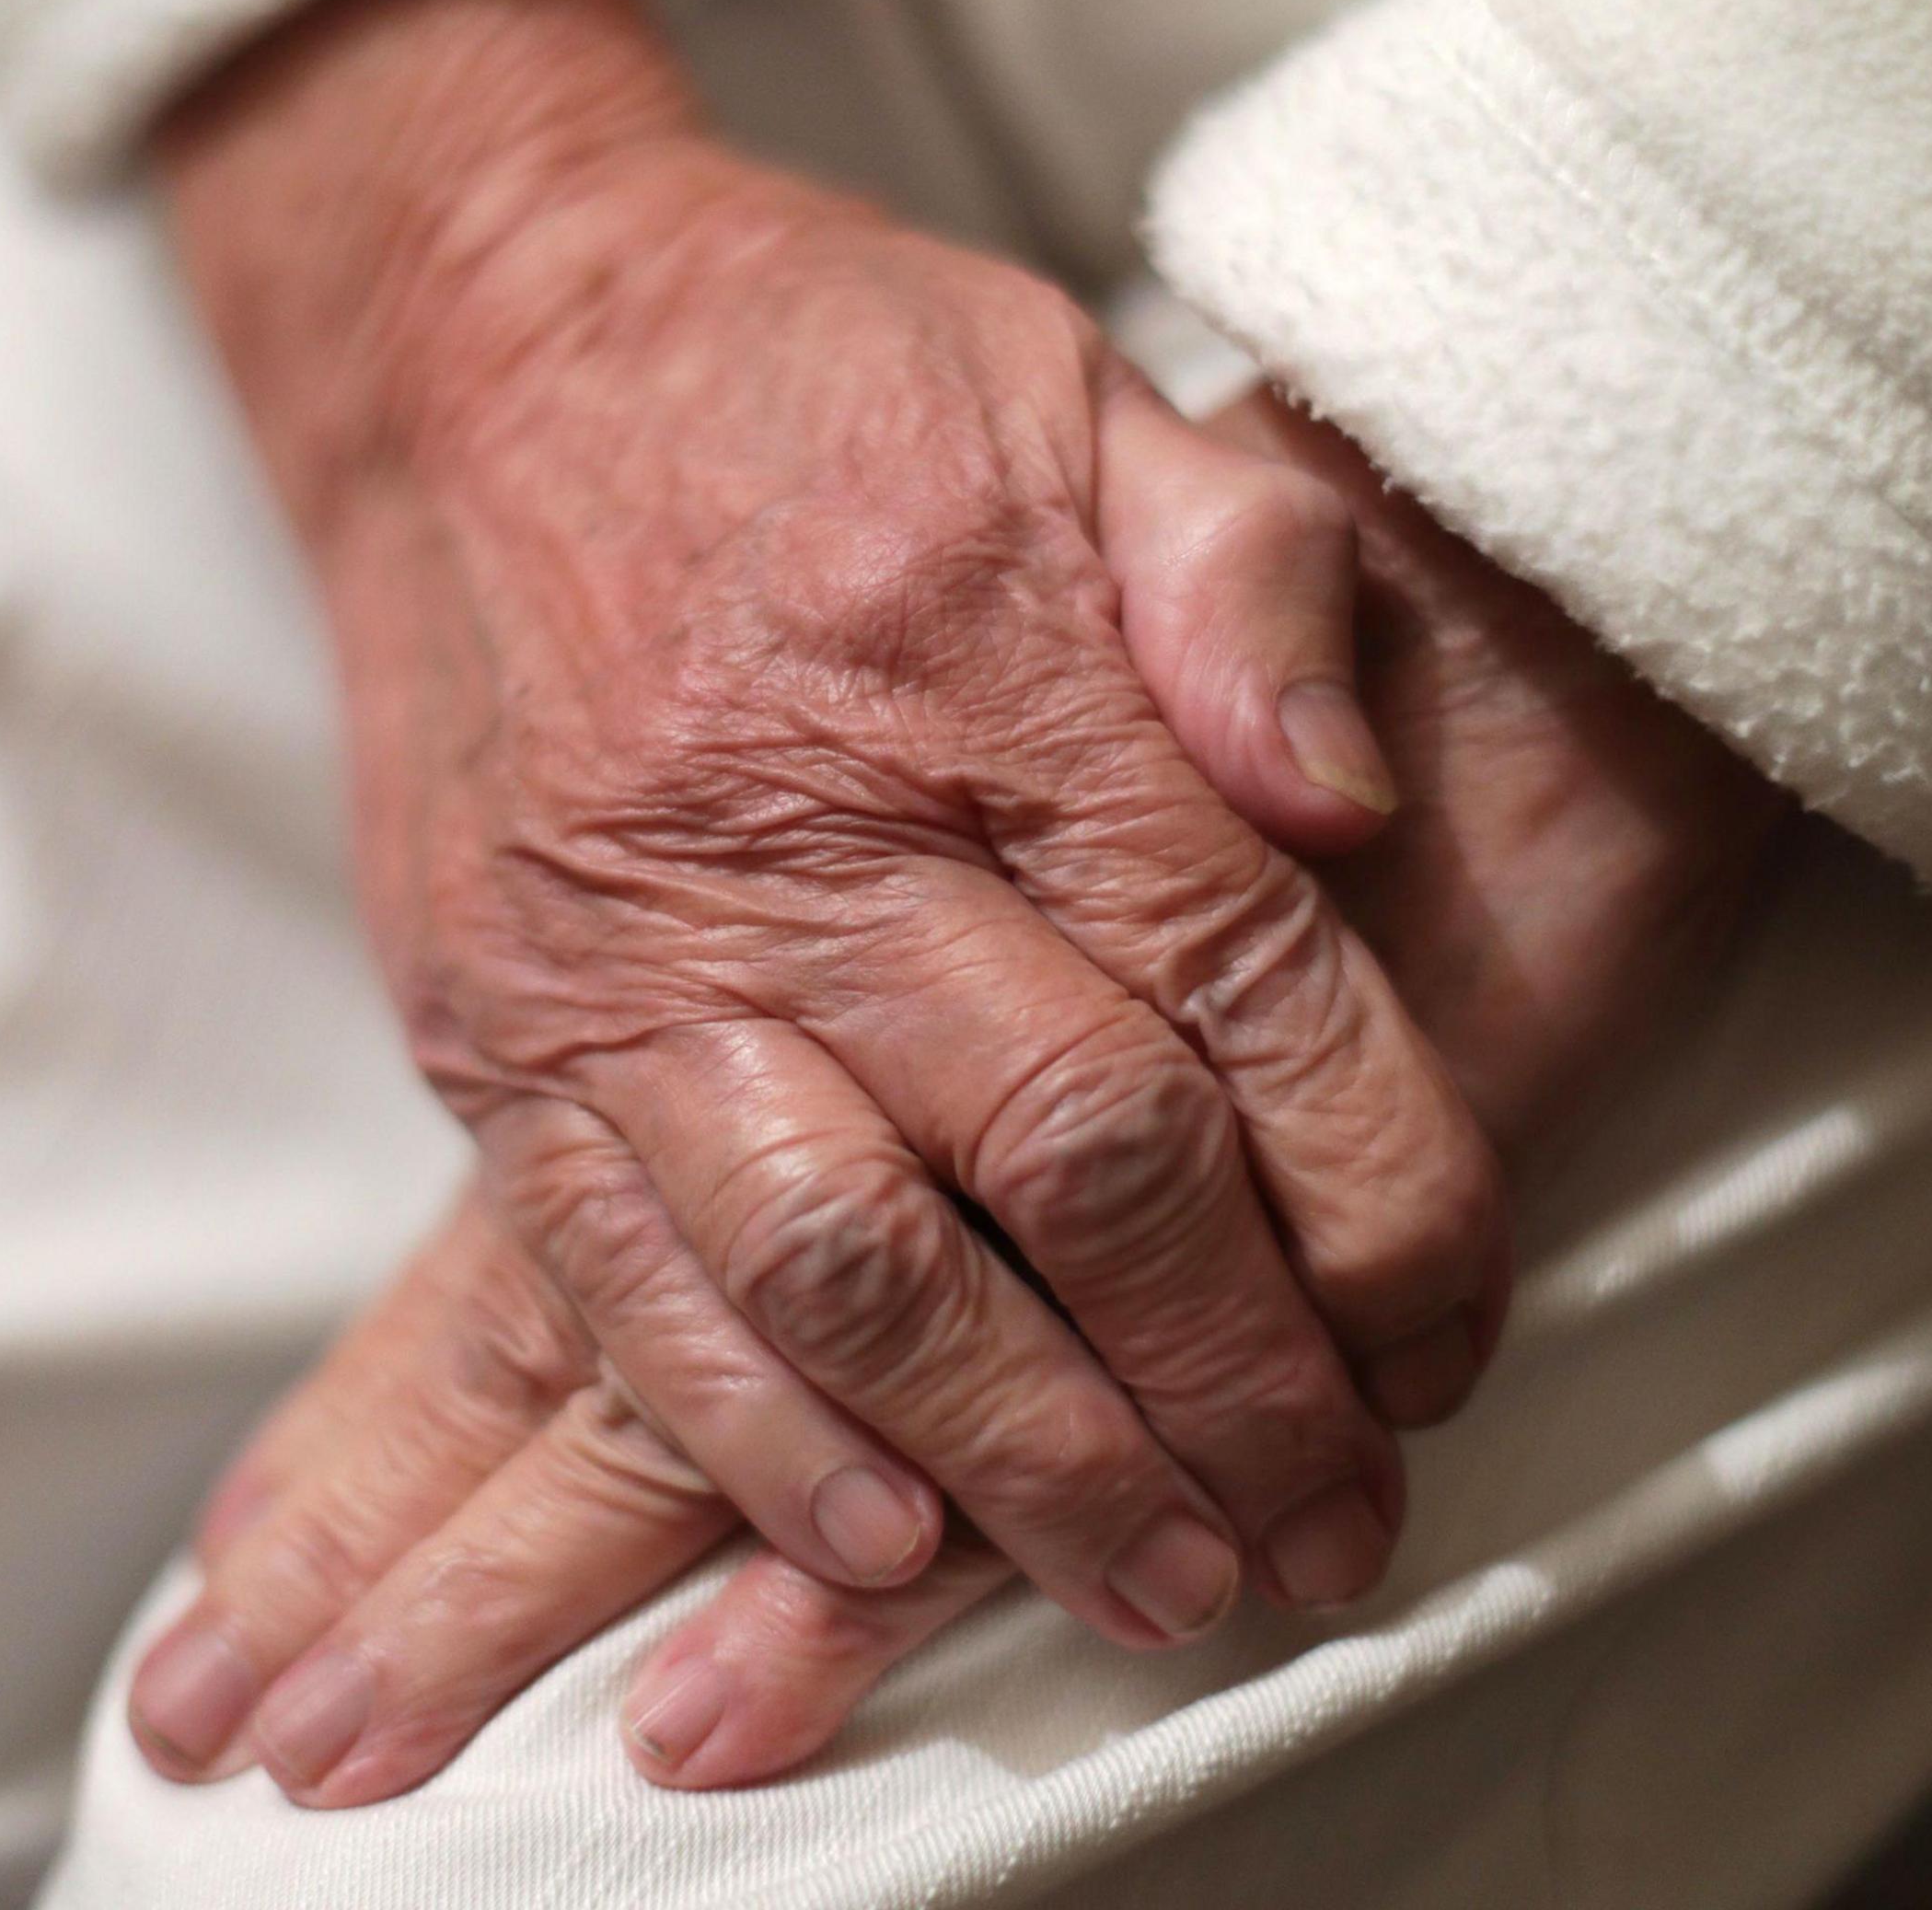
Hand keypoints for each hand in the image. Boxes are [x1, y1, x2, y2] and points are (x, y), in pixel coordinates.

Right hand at [157, 0, 1503, 1693]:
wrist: (480, 342)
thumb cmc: (818, 374)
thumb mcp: (1082, 395)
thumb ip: (1252, 586)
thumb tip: (1360, 812)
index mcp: (998, 678)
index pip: (1246, 996)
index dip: (1384, 1204)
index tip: (1451, 1342)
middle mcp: (813, 837)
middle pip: (1078, 1167)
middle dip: (1235, 1389)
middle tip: (1332, 1536)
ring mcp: (630, 955)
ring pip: (856, 1272)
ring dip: (1028, 1463)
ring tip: (1161, 1589)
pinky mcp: (495, 1033)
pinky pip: (619, 1286)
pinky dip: (756, 1442)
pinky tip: (882, 1547)